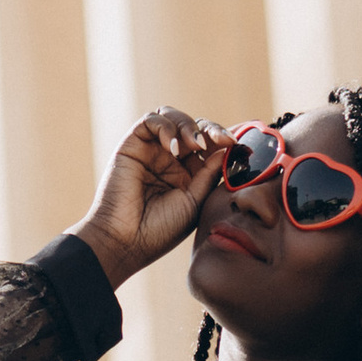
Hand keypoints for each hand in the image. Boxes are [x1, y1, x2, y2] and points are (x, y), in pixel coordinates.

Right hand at [73, 109, 225, 286]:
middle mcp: (169, 159)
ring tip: (194, 145)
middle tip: (222, 140)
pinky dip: (166, 128)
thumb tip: (226, 148)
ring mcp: (151, 151)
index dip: (222, 139)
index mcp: (187, 174)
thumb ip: (209, 175)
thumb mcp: (194, 202)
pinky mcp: (132, 145)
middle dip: (210, 130)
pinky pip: (151, 121)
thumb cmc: (159, 230)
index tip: (236, 144)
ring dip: (189, 126)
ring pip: (173, 118)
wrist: (125, 242)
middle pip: (194, 127)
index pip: (208, 145)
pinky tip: (173, 149)